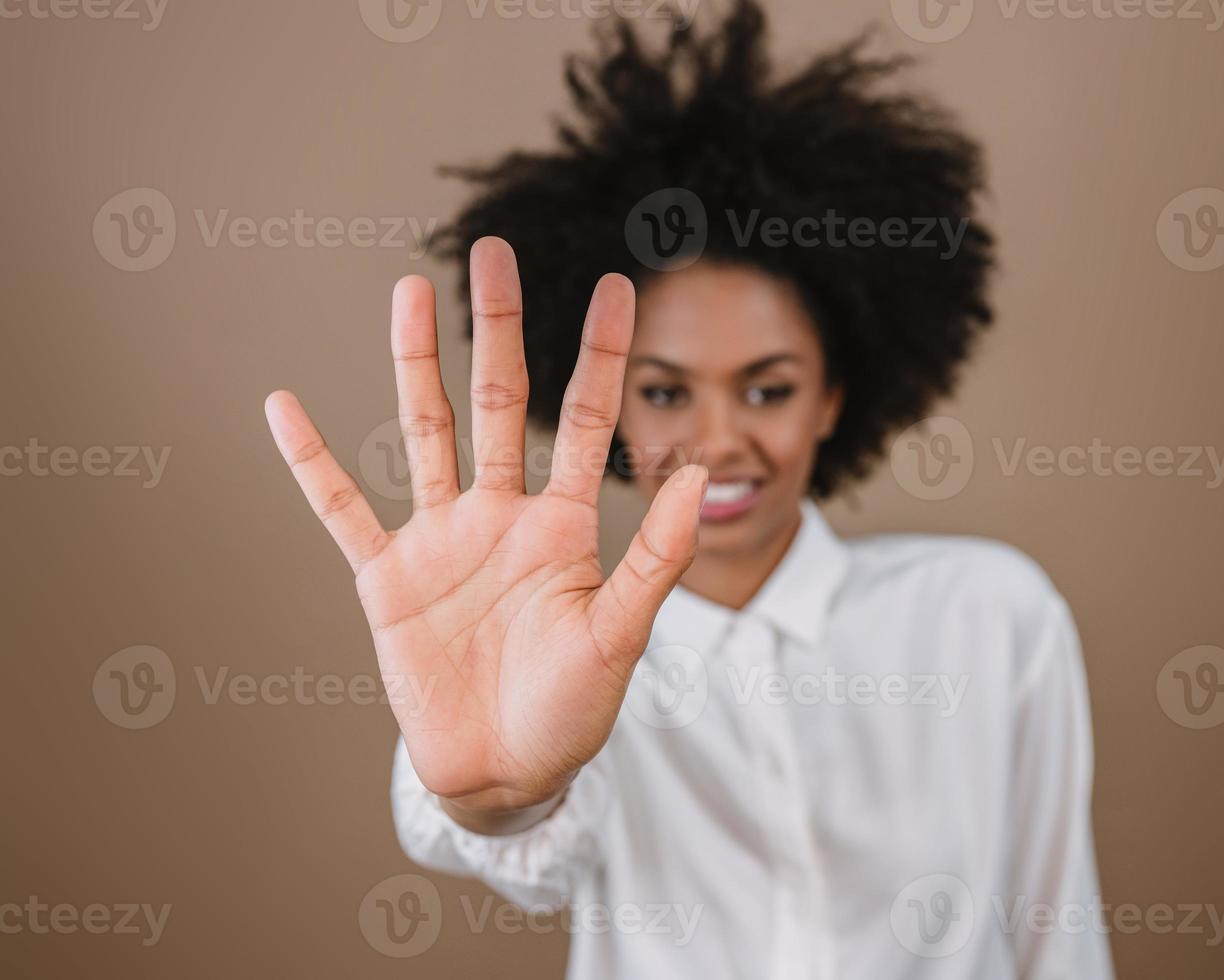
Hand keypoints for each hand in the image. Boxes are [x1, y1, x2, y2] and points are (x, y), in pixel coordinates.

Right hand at [264, 237, 706, 817]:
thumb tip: (700, 472)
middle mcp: (499, 516)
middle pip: (496, 402)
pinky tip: (283, 407)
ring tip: (408, 292)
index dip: (599, 355)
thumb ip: (655, 556)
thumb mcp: (623, 635)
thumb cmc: (573, 710)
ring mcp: (440, 542)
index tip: (617, 285)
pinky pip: (341, 509)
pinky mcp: (385, 579)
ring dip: (413, 364)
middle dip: (498, 329)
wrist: (505, 774)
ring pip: (422, 432)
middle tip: (494, 252)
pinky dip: (311, 463)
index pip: (582, 420)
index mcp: (561, 526)